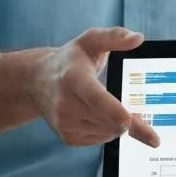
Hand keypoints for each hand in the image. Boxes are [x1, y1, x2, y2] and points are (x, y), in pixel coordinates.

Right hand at [31, 27, 161, 147]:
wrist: (38, 81)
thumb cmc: (70, 59)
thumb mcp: (90, 40)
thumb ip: (114, 36)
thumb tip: (137, 38)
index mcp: (74, 78)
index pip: (94, 98)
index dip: (113, 111)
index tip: (129, 121)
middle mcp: (65, 103)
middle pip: (108, 121)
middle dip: (130, 120)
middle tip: (136, 111)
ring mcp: (64, 123)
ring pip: (108, 132)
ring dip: (118, 124)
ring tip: (109, 106)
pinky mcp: (67, 137)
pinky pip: (101, 139)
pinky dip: (108, 130)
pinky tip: (100, 115)